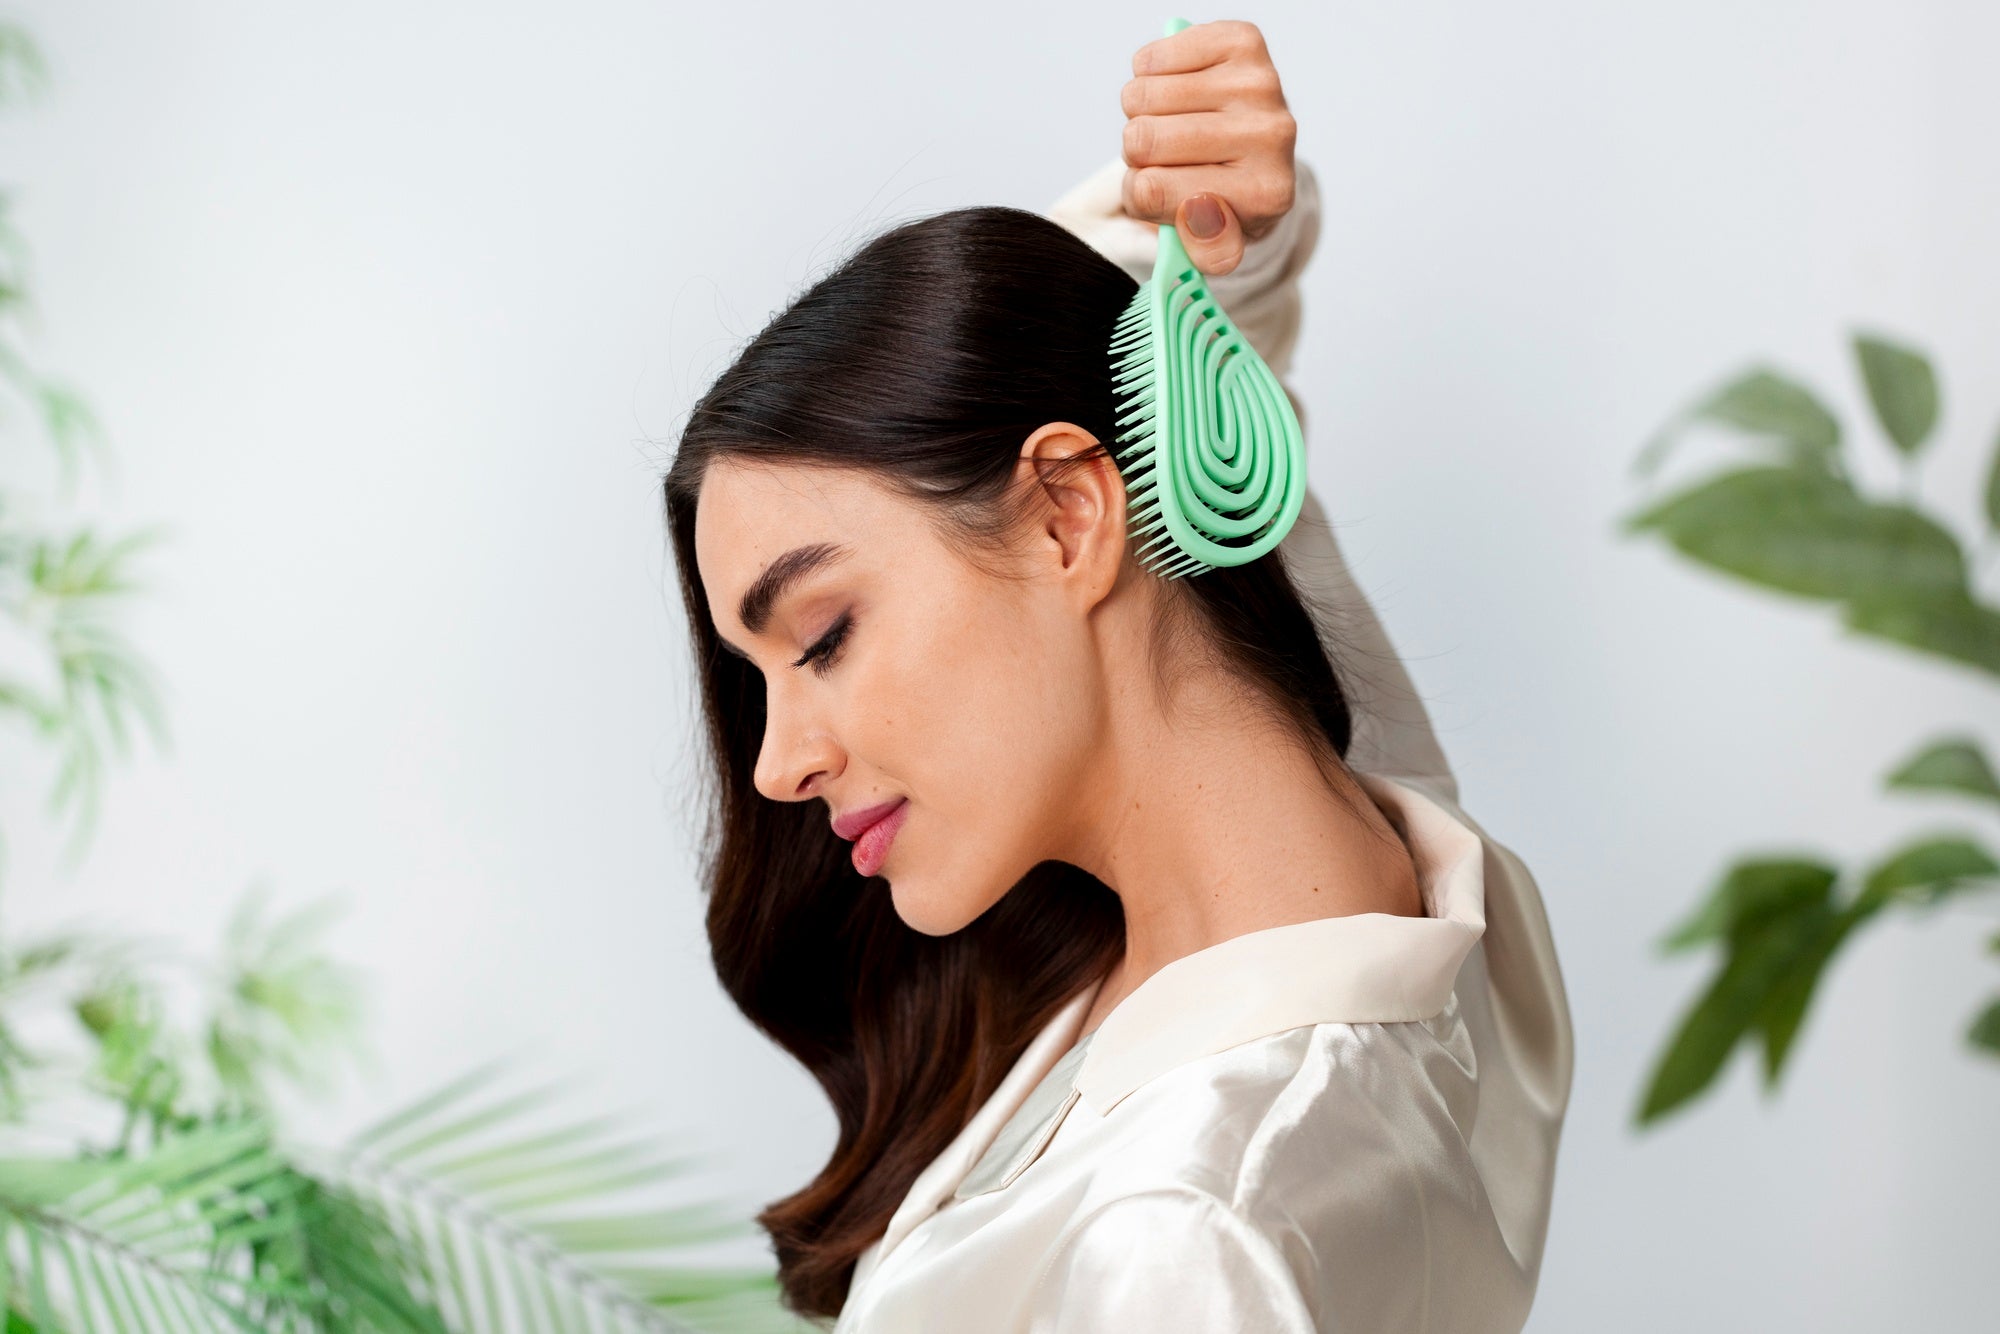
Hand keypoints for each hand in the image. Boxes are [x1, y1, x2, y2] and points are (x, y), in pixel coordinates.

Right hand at [1119, 19, 1297, 277]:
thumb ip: (1205, 251)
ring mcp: (1262, 84)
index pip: (1152, 191)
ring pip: (1141, 97)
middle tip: (1169, 160)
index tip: (1171, 198)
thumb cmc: (1221, 198)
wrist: (1252, 152)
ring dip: (1142, 115)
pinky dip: (1150, 76)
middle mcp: (1274, 136)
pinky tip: (1175, 92)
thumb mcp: (1211, 246)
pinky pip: (1152, 58)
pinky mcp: (1243, 43)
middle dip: (1139, 156)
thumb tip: (1199, 210)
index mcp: (1266, 196)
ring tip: (1172, 126)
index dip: (1143, 198)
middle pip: (1142, 140)